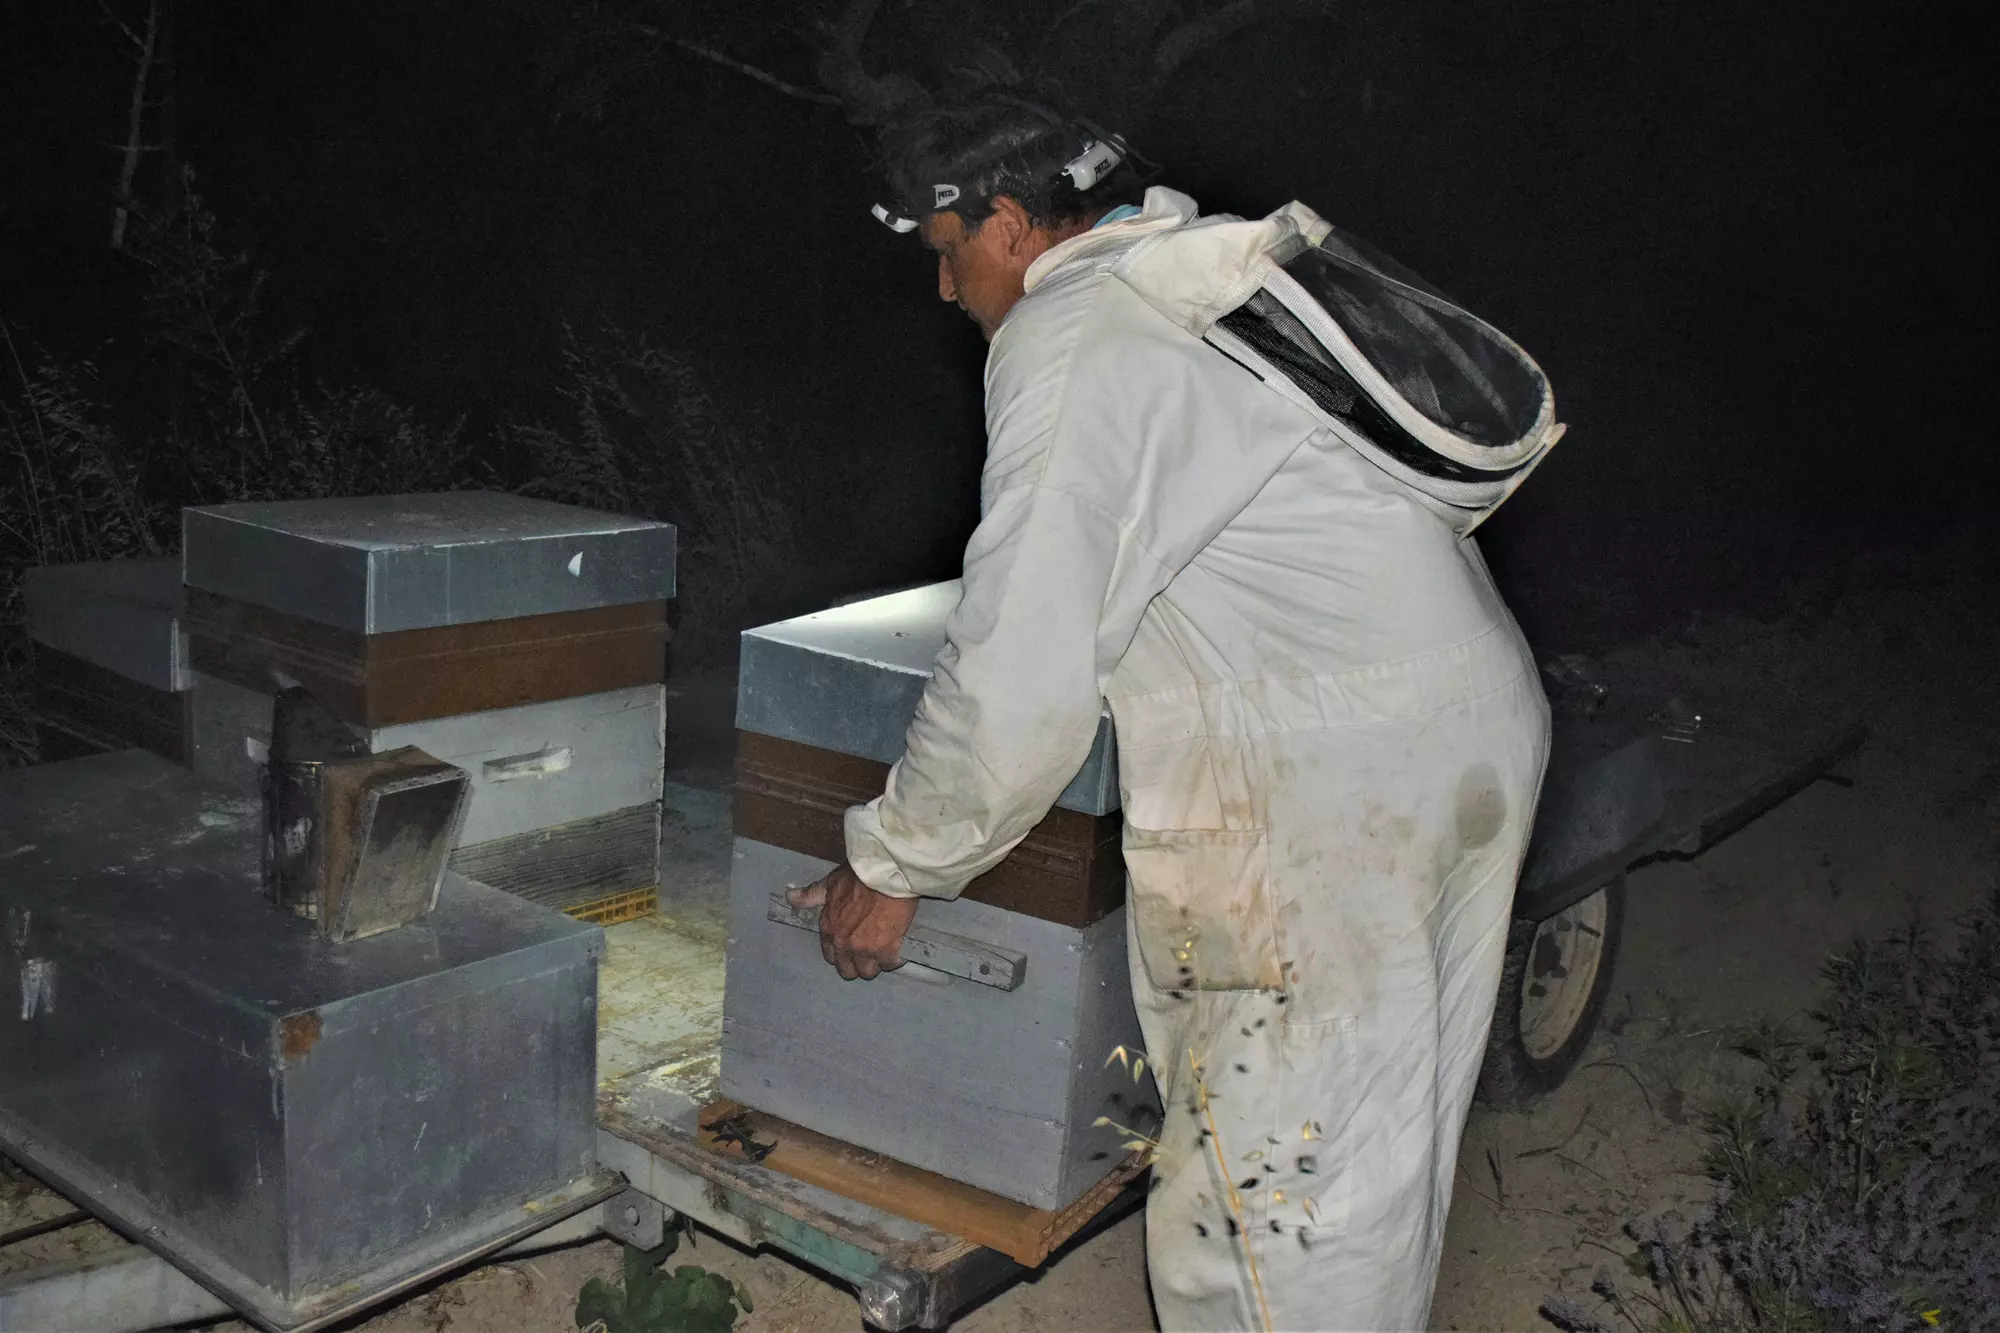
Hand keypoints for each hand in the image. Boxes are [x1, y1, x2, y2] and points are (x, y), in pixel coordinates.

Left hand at [787, 864, 920, 980]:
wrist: (885, 876)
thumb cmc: (858, 876)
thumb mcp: (830, 883)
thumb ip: (811, 895)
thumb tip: (790, 897)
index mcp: (829, 929)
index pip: (830, 956)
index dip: (841, 954)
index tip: (850, 948)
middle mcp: (843, 943)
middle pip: (847, 970)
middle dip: (856, 964)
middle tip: (868, 954)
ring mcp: (864, 949)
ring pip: (868, 972)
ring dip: (875, 964)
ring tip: (883, 955)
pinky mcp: (886, 950)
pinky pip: (889, 965)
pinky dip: (894, 960)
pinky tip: (897, 952)